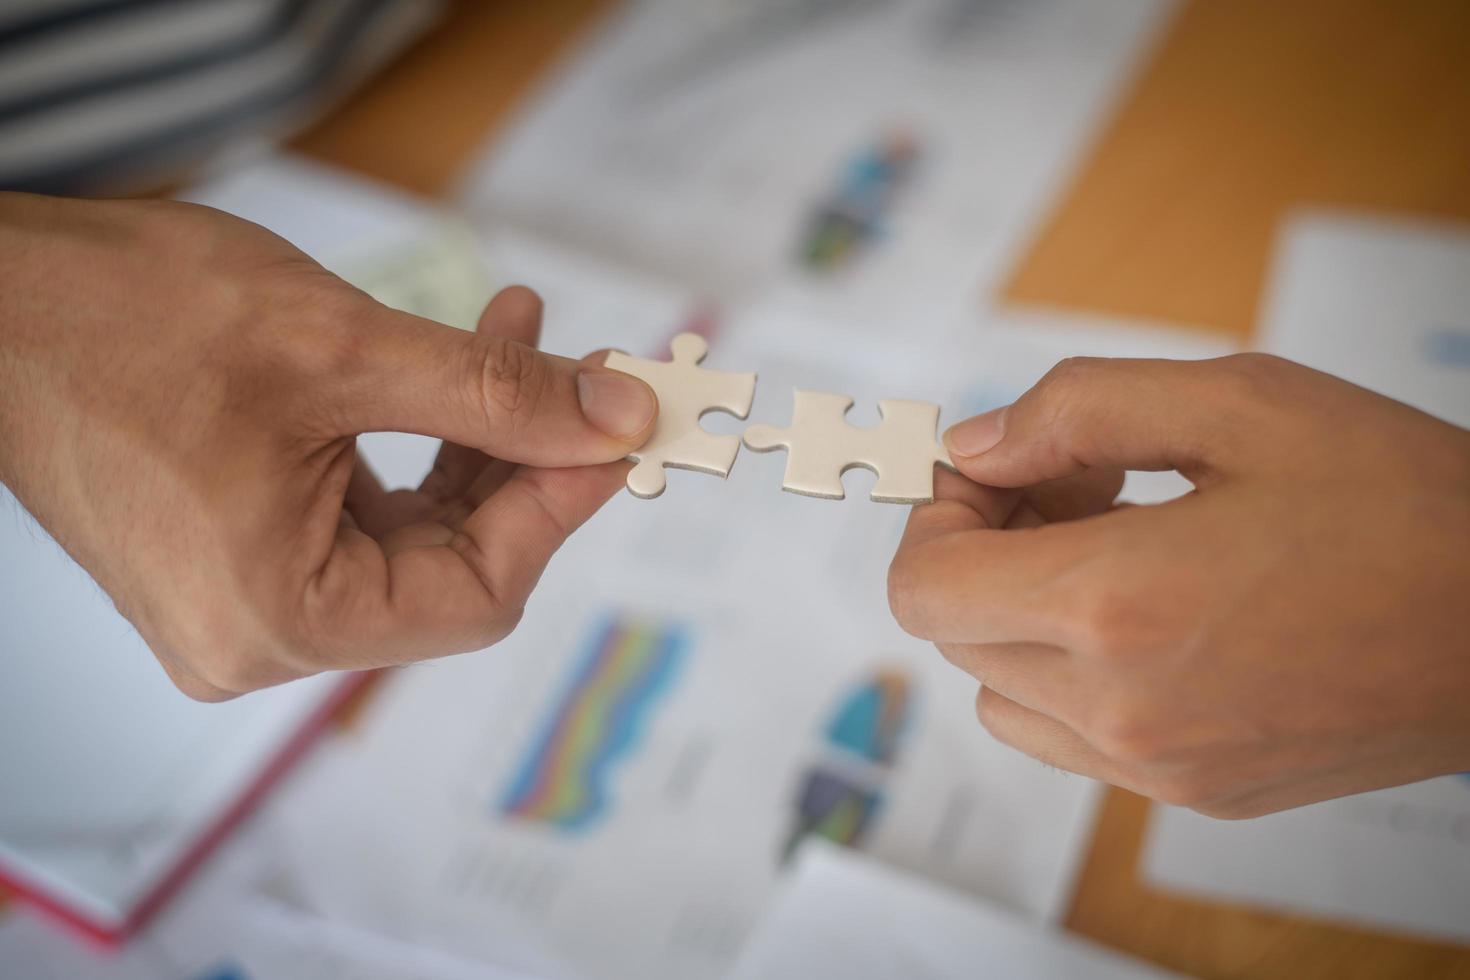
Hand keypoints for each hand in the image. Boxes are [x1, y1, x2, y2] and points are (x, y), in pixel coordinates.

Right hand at [0, 193, 655, 700]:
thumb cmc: (122, 320)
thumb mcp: (341, 349)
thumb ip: (494, 396)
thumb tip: (616, 419)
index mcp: (277, 620)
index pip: (479, 591)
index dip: (561, 503)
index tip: (622, 425)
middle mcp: (257, 635)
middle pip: (453, 565)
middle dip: (526, 458)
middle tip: (589, 374)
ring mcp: (243, 596)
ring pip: (415, 532)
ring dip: (477, 435)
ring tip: (518, 332)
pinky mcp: (238, 548)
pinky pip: (362, 512)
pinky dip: (418, 440)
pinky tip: (455, 365)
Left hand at [888, 354, 1469, 816]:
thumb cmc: (1406, 505)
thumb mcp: (1239, 402)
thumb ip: (1075, 411)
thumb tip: (974, 445)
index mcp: (1117, 606)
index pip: (926, 588)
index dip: (936, 516)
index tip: (990, 473)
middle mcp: (1121, 707)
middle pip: (957, 633)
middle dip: (982, 548)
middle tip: (1067, 487)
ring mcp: (1157, 765)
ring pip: (1002, 694)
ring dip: (1021, 614)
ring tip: (1113, 544)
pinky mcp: (1197, 791)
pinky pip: (1073, 738)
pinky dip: (1071, 672)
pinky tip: (1150, 609)